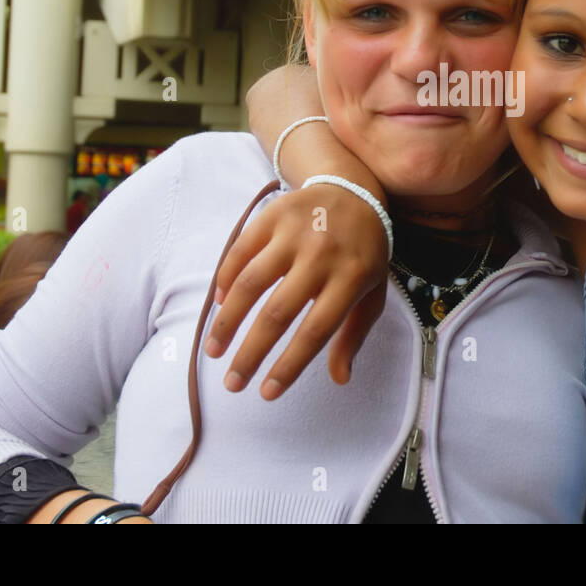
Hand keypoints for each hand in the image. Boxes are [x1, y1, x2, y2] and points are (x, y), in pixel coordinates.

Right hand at [206, 183, 388, 398]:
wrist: (354, 192)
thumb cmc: (363, 253)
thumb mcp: (371, 291)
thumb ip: (354, 334)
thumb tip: (340, 379)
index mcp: (352, 277)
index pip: (317, 331)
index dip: (290, 365)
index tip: (267, 393)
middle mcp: (322, 254)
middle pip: (278, 312)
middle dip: (250, 354)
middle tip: (232, 383)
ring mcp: (295, 232)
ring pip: (251, 283)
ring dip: (228, 322)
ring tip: (214, 350)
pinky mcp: (272, 215)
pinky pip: (240, 252)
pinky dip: (226, 281)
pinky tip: (221, 307)